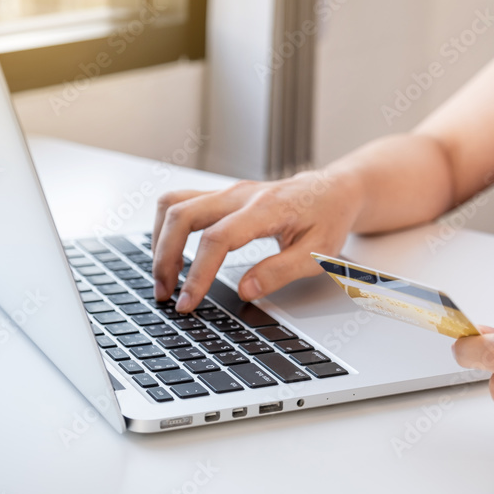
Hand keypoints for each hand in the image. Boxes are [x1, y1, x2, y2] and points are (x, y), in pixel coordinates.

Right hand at [152, 169, 363, 311]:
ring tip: (164, 277)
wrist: (333, 191)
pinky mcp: (222, 196)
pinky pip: (180, 203)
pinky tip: (170, 254)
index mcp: (266, 208)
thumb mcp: (318, 254)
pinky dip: (167, 229)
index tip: (188, 302)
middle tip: (165, 294)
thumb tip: (245, 291)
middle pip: (182, 215)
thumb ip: (281, 272)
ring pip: (173, 204)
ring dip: (159, 241)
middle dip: (164, 257)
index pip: (217, 239)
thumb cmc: (328, 219)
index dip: (198, 274)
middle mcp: (240, 195)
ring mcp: (228, 192)